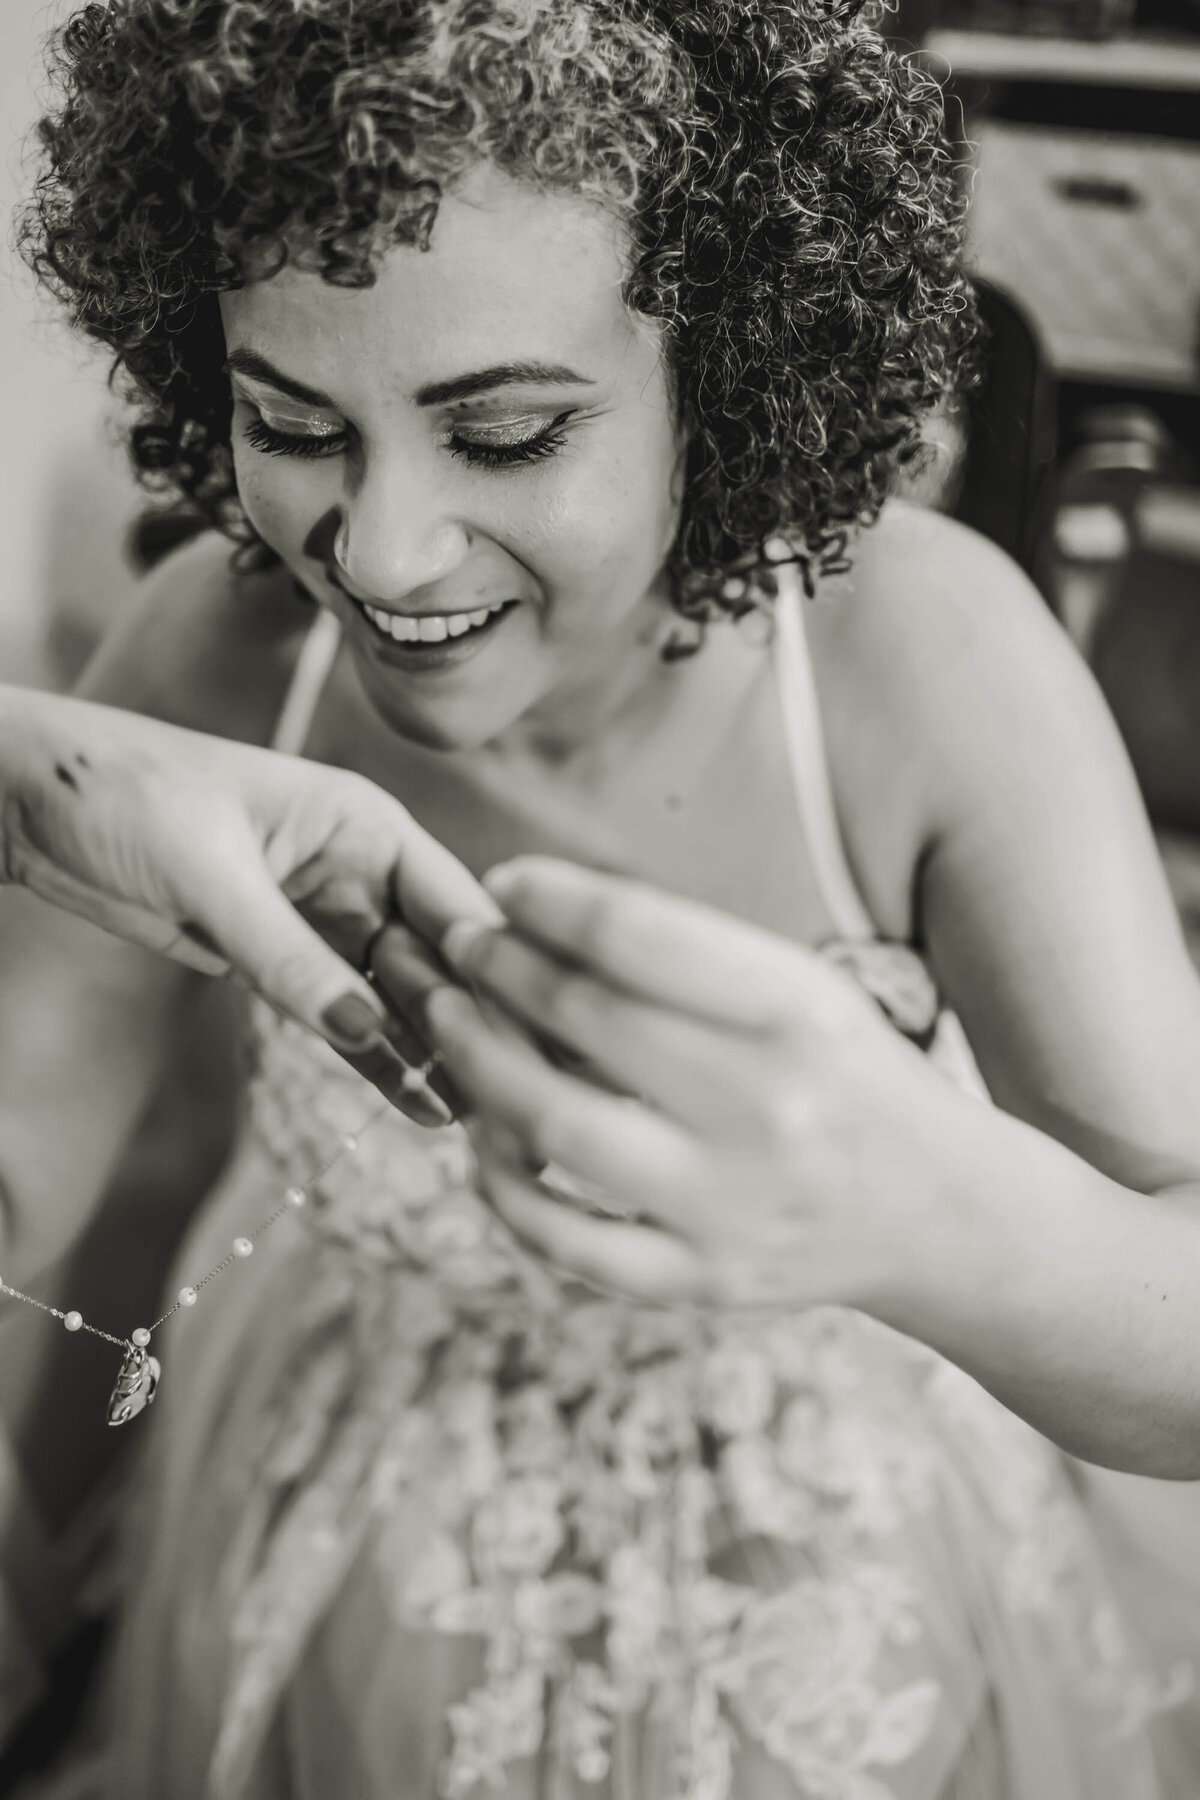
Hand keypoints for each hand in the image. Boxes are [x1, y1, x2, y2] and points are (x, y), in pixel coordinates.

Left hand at [0, 686, 497, 1119]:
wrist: (29, 800)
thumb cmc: (120, 794)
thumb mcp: (209, 874)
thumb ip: (288, 956)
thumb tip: (368, 1032)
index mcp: (365, 824)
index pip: (458, 905)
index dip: (501, 973)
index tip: (540, 1041)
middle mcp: (360, 869)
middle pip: (438, 960)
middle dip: (476, 1026)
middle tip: (521, 1101)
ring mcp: (323, 916)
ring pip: (396, 996)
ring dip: (431, 1052)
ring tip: (479, 1119)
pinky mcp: (280, 955)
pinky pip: (340, 1013)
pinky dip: (373, 1056)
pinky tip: (414, 1102)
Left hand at [426, 856, 968, 1311]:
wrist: (939, 1213)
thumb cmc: (848, 1075)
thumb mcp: (804, 992)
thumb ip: (687, 960)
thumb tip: (538, 915)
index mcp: (799, 1014)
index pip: (641, 937)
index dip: (552, 901)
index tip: (504, 883)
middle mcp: (768, 1108)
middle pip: (588, 1021)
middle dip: (500, 969)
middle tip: (461, 943)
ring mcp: (731, 1204)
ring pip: (557, 1129)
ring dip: (480, 1063)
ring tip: (447, 1019)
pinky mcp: (704, 1279)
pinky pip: (567, 1241)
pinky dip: (504, 1186)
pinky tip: (482, 1137)